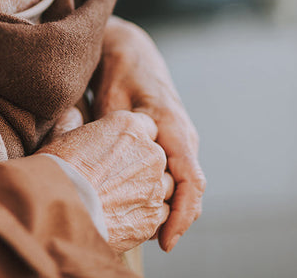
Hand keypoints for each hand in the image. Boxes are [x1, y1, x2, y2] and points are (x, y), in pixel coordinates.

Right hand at [39, 109, 171, 251]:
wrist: (59, 208)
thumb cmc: (57, 170)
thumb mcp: (60, 136)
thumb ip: (72, 121)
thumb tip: (73, 113)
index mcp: (129, 126)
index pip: (146, 127)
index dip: (132, 141)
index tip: (118, 153)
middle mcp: (150, 152)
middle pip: (156, 157)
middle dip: (142, 167)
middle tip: (115, 179)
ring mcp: (155, 185)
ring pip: (162, 186)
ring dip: (147, 191)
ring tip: (119, 200)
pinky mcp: (153, 215)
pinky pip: (161, 213)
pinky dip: (148, 215)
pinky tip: (125, 216)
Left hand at [90, 17, 204, 251]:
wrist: (132, 52)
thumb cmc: (120, 73)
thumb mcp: (114, 100)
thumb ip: (116, 131)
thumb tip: (105, 161)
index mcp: (174, 128)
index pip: (190, 180)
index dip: (182, 214)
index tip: (167, 242)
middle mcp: (184, 138)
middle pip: (191, 191)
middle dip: (177, 222)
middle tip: (154, 244)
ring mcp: (181, 141)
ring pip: (184, 186)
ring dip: (170, 211)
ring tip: (144, 234)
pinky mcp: (172, 144)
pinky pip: (175, 176)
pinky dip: (164, 196)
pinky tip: (142, 211)